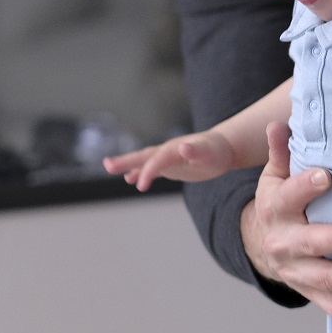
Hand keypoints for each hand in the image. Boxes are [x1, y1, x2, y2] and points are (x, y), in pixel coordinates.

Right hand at [104, 131, 236, 190]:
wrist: (224, 149)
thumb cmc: (217, 152)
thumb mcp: (210, 153)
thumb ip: (196, 150)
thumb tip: (183, 146)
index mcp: (175, 149)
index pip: (158, 160)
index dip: (148, 171)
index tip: (140, 186)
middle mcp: (168, 151)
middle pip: (144, 156)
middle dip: (126, 161)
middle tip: (107, 165)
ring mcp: (168, 157)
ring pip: (144, 161)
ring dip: (128, 165)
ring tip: (109, 167)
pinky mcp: (170, 165)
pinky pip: (152, 168)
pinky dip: (140, 172)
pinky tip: (129, 178)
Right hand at [242, 122, 331, 327]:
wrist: (263, 246)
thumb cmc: (282, 201)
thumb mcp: (276, 176)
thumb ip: (283, 152)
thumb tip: (281, 122)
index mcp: (276, 208)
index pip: (289, 195)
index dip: (306, 186)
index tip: (328, 176)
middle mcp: (284, 242)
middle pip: (307, 243)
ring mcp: (297, 272)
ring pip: (323, 279)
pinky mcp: (310, 292)